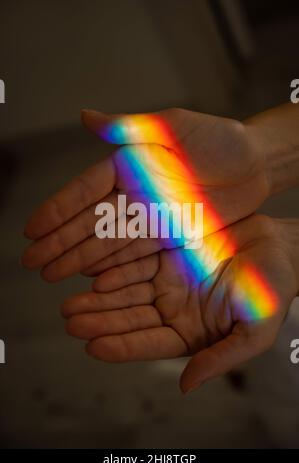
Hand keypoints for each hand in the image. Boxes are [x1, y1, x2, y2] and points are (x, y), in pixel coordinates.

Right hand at [22, 108, 269, 281]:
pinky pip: (134, 253)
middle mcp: (134, 192)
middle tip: (33, 262)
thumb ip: (129, 126)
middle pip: (89, 221)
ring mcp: (149, 216)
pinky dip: (110, 265)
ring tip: (51, 274)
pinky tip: (88, 276)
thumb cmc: (216, 138)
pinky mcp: (167, 234)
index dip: (56, 210)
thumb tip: (85, 117)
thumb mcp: (172, 126)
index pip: (84, 191)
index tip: (32, 230)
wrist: (254, 164)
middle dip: (60, 243)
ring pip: (107, 241)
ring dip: (79, 258)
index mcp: (128, 164)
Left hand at [61, 215, 298, 392]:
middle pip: (130, 317)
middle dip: (101, 319)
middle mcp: (172, 307)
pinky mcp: (165, 252)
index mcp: (190, 332)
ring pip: (126, 289)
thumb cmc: (273, 292)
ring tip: (72, 301)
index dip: (122, 345)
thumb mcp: (254, 331)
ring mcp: (167, 280)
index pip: (149, 343)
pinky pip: (135, 258)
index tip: (93, 346)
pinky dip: (115, 265)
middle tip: (71, 320)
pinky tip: (92, 270)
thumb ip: (220, 359)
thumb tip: (185, 386)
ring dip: (99, 296)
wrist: (279, 248)